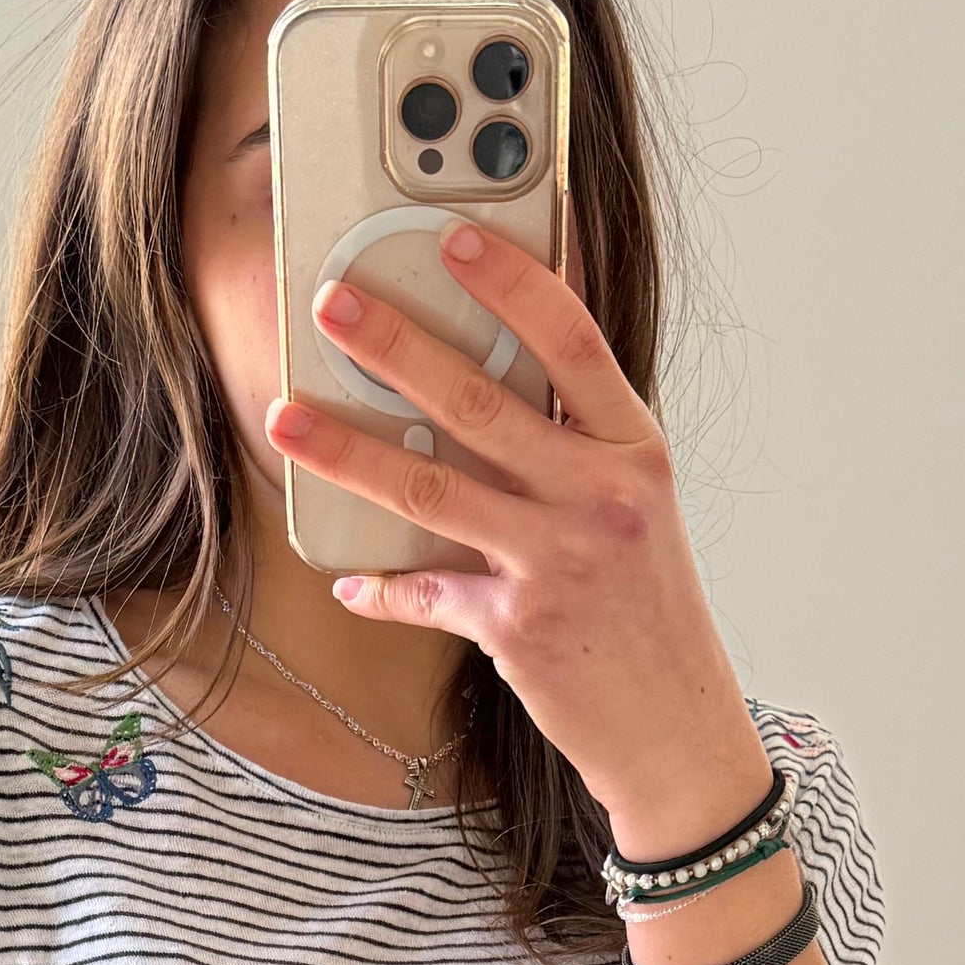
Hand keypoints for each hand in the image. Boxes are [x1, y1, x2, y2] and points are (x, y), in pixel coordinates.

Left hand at [264, 225, 770, 862]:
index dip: (513, 282)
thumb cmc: (650, 612)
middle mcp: (601, 499)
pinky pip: (428, 593)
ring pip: (434, 491)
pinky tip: (350, 577)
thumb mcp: (635, 513)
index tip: (455, 234)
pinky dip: (384, 586)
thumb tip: (489, 387)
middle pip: (482, 405)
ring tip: (288, 418)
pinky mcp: (518, 628)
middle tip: (333, 305)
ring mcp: (559, 563)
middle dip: (398, 347)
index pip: (574, 343)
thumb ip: (575, 450)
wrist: (676, 729)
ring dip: (350, 452)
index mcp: (634, 454)